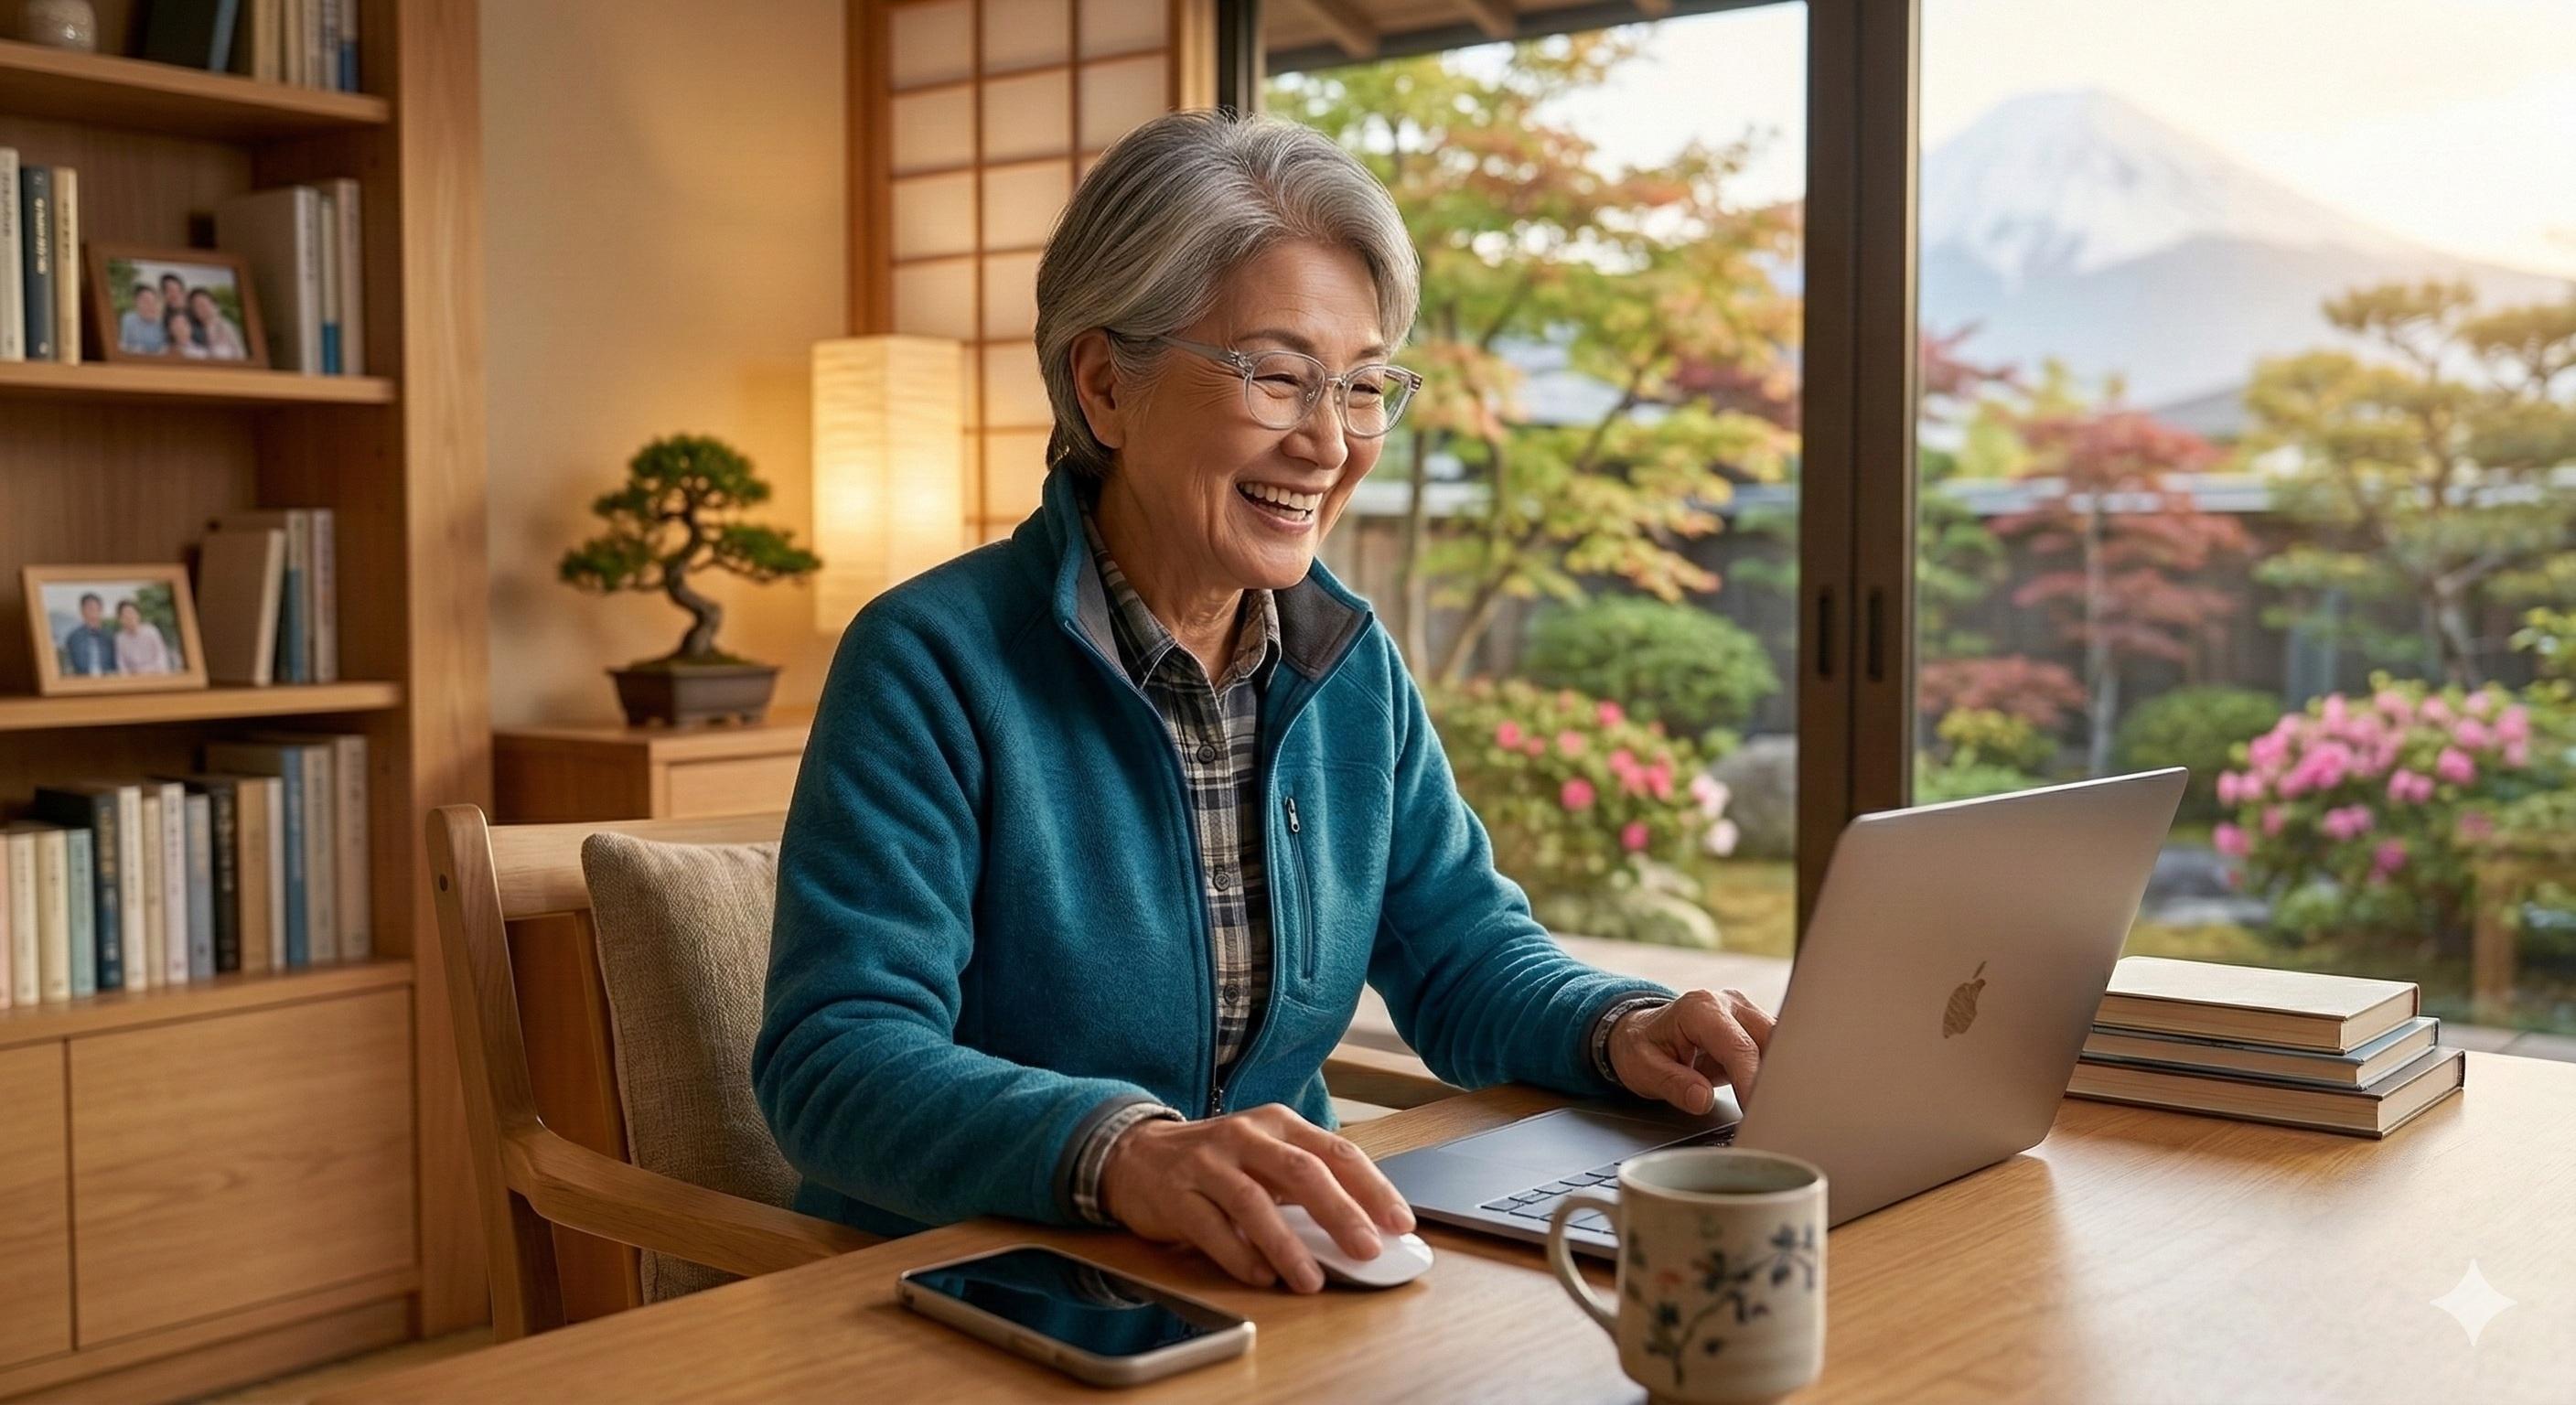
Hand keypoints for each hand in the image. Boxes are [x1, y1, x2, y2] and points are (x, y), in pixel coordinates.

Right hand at [1098, 1103, 1414, 1292]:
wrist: (1134, 1154)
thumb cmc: (1216, 1162)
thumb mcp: (1265, 1157)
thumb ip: (1307, 1185)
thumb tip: (1365, 1228)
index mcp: (1278, 1123)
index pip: (1336, 1151)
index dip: (1373, 1187)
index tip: (1400, 1222)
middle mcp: (1245, 1135)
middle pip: (1301, 1171)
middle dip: (1340, 1213)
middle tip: (1367, 1250)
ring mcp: (1207, 1164)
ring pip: (1254, 1202)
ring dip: (1287, 1245)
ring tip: (1312, 1280)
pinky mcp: (1175, 1195)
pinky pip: (1211, 1228)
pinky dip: (1240, 1256)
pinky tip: (1262, 1278)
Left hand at [1607, 988, 1775, 1114]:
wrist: (1640, 1033)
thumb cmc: (1641, 1047)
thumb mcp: (1643, 1069)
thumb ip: (1673, 1084)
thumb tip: (1702, 1098)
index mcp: (1700, 1008)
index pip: (1738, 1047)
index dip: (1751, 1081)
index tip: (1755, 1111)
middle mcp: (1729, 1004)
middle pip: (1771, 1040)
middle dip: (1775, 1079)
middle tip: (1773, 1116)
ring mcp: (1746, 1014)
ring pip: (1781, 1044)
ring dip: (1779, 1077)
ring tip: (1776, 1110)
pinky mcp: (1755, 1028)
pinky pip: (1777, 1050)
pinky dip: (1777, 1074)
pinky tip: (1773, 1098)